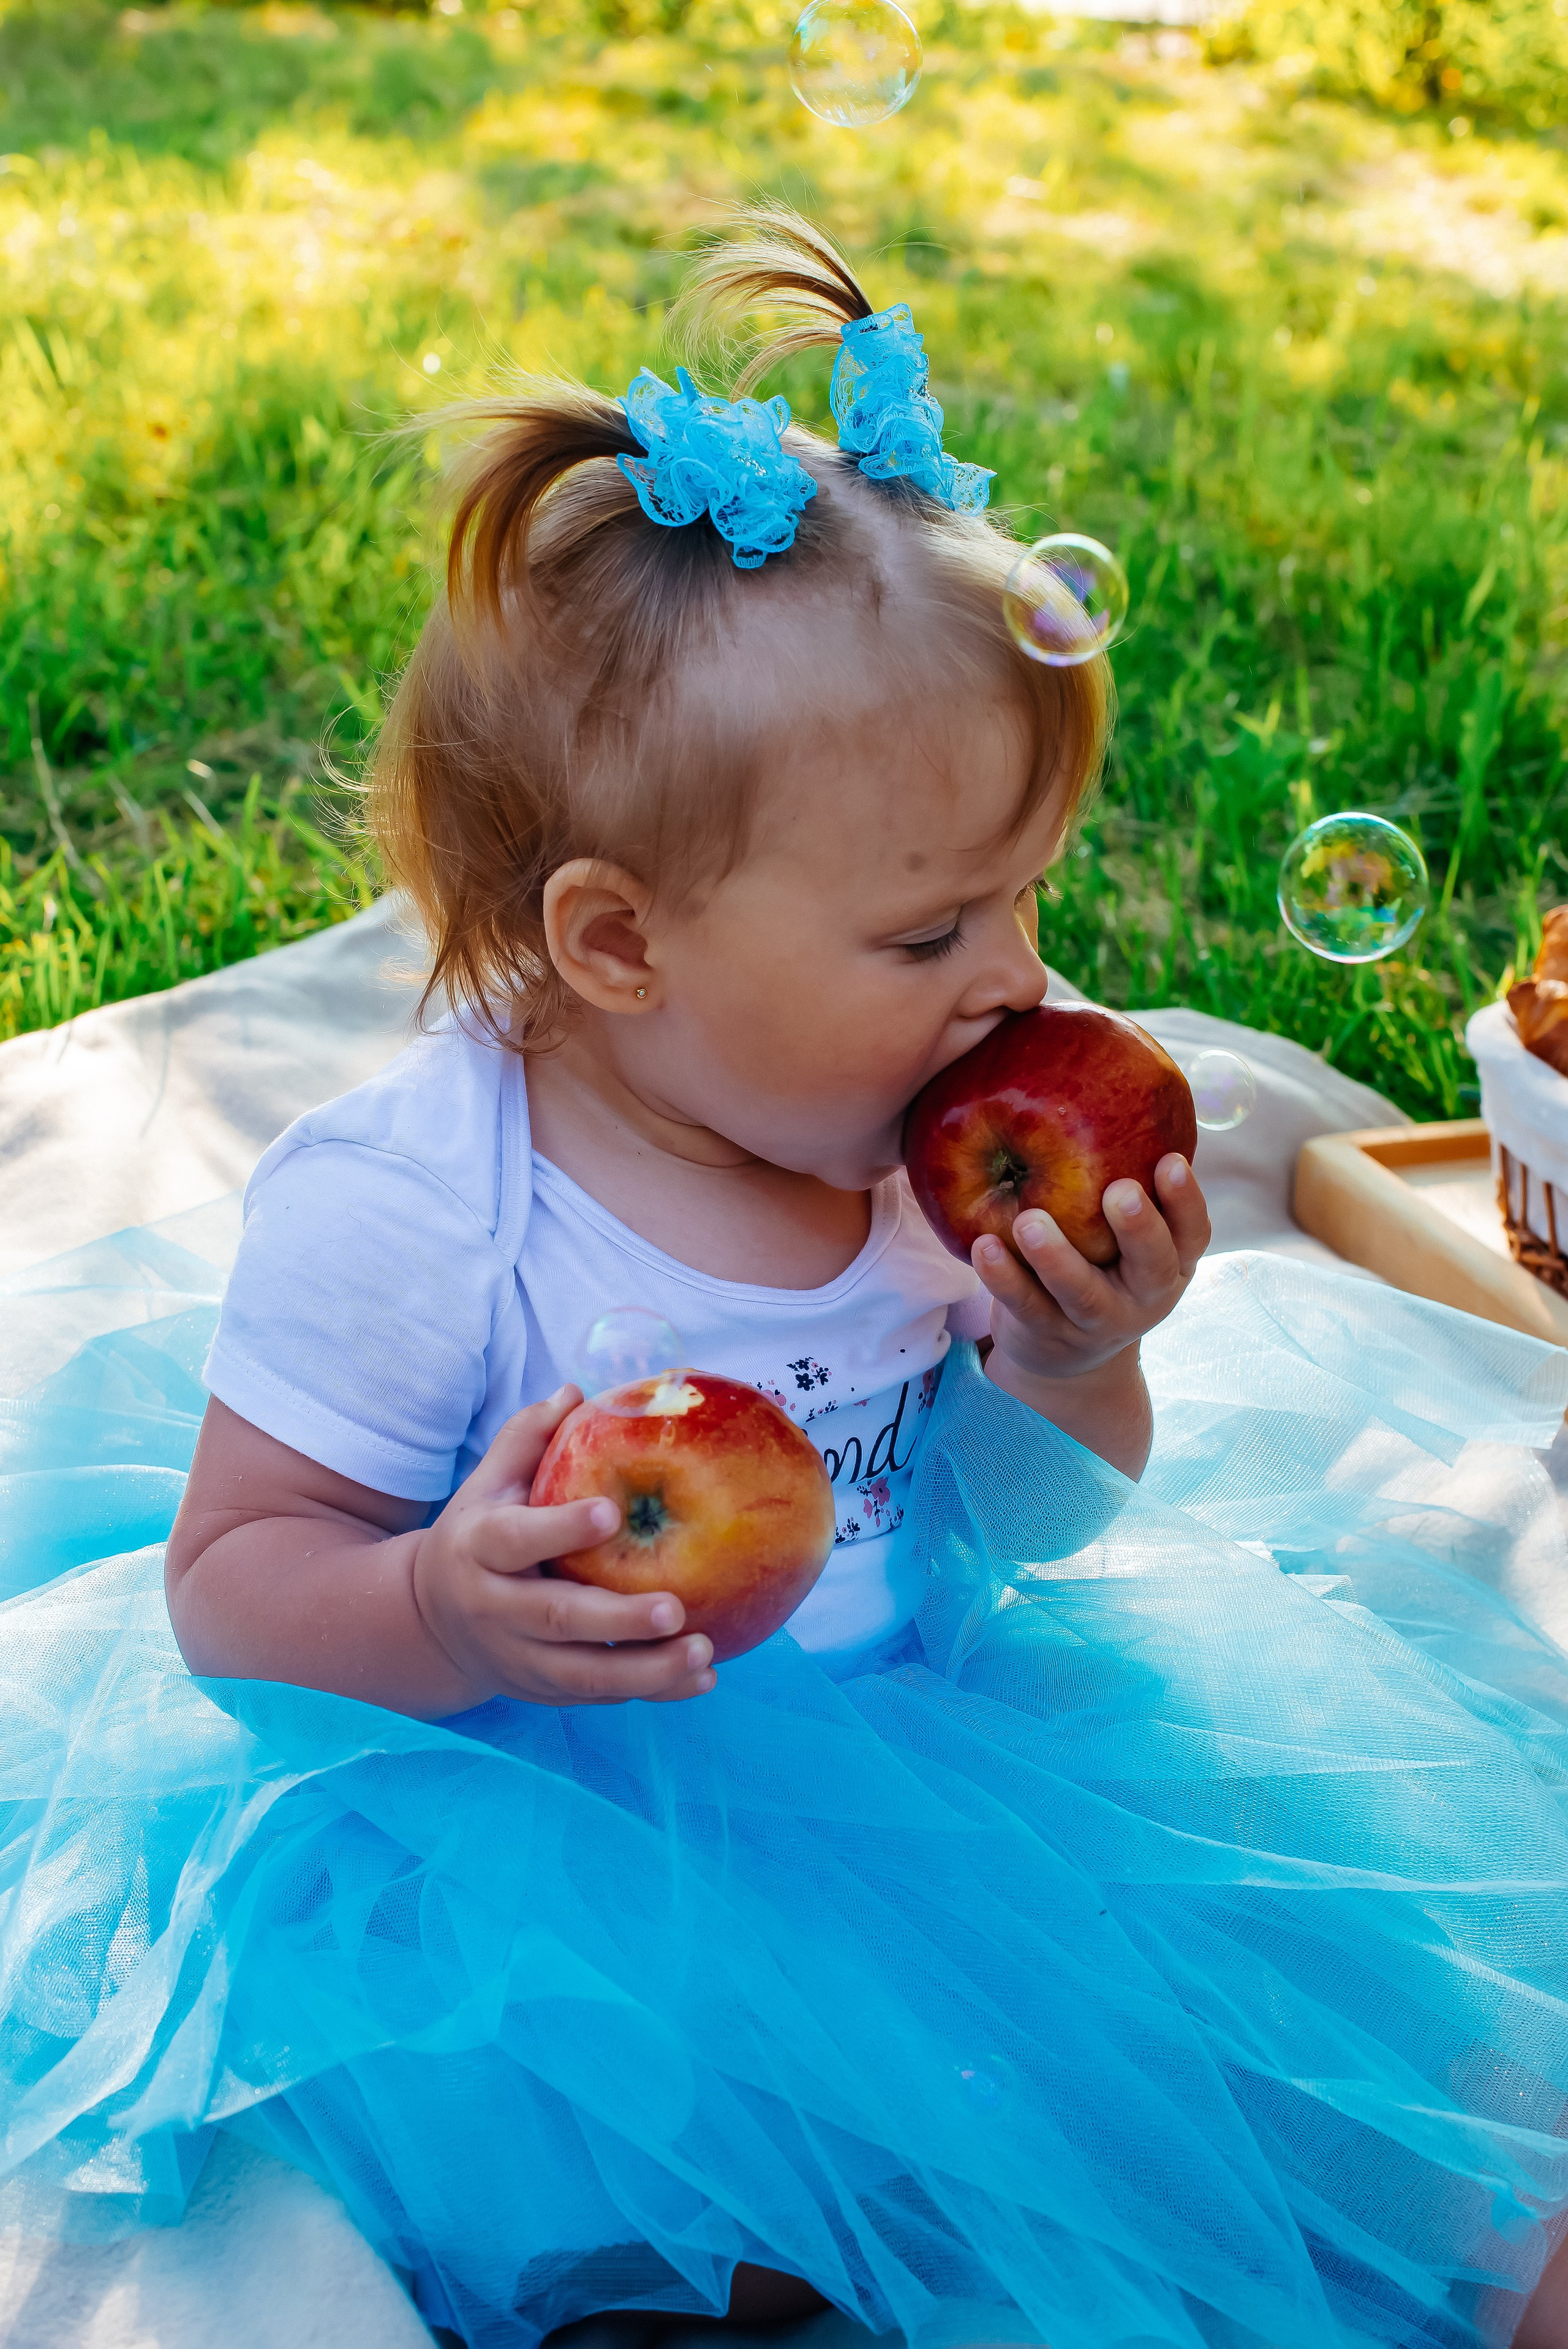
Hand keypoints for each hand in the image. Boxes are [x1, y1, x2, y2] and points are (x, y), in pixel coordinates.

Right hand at [412, 1389, 715, 1707]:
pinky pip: (599, 1695)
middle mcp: (494, 1609)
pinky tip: (701, 1678)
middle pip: (556, 1619)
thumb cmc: (478, 1536)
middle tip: (675, 1608)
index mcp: (478, 1548)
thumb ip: (526, 1438)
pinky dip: (651, 1692)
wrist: (431, 1620)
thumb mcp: (487, 1484)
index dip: (559, 1529)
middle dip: (617, 1619)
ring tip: (704, 1653)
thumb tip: (575, 1391)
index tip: (611, 1513)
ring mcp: (517, 1657)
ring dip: (646, 1671)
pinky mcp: (541, 1690)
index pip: (514, 1540)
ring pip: (582, 1673)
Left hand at [974, 1154, 1210, 1387]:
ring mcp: (1097, 1321)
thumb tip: (1115, 1070)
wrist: (1066, 1352)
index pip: (1192, 1232)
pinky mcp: (1048, 1335)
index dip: (1186, 1201)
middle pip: (1152, 1266)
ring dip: (1057, 1257)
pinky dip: (1004, 1278)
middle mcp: (1144, 1295)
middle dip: (1138, 1229)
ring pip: (1082, 1292)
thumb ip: (1126, 1172)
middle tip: (1118, 1192)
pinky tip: (984, 1245)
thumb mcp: (1124, 1231)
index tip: (1171, 1161)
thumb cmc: (1100, 1259)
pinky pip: (1026, 1306)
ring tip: (1028, 1221)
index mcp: (1172, 1261)